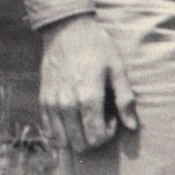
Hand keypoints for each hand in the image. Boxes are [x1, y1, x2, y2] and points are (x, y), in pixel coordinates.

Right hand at [39, 14, 138, 152]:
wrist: (66, 30)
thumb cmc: (96, 47)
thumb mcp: (117, 69)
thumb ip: (125, 99)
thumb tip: (132, 126)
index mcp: (88, 97)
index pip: (96, 137)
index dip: (108, 134)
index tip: (112, 118)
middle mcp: (67, 104)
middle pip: (80, 144)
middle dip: (94, 138)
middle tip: (100, 119)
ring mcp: (52, 103)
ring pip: (63, 141)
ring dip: (77, 137)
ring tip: (86, 117)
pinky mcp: (42, 100)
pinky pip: (49, 131)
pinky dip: (62, 132)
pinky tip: (72, 117)